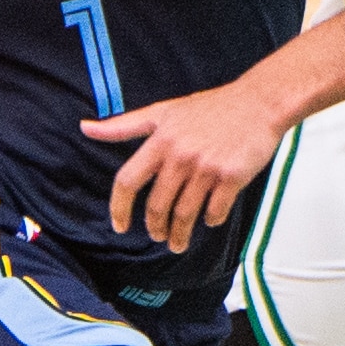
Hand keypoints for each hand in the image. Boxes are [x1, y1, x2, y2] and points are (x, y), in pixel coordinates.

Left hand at [82, 80, 288, 252]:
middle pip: (156, 205)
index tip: (119, 226)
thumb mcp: (163, 111)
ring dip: (179, 234)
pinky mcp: (232, 177)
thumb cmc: (210, 107)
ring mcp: (206, 168)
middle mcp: (180, 155)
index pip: (128, 181)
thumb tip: (85, 128)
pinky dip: (210, 221)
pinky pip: (215, 211)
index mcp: (160, 140)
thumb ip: (124, 125)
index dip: (119, 208)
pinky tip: (209, 220)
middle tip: (157, 236)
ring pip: (184, 214)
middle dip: (154, 227)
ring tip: (178, 243)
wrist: (260, 102)